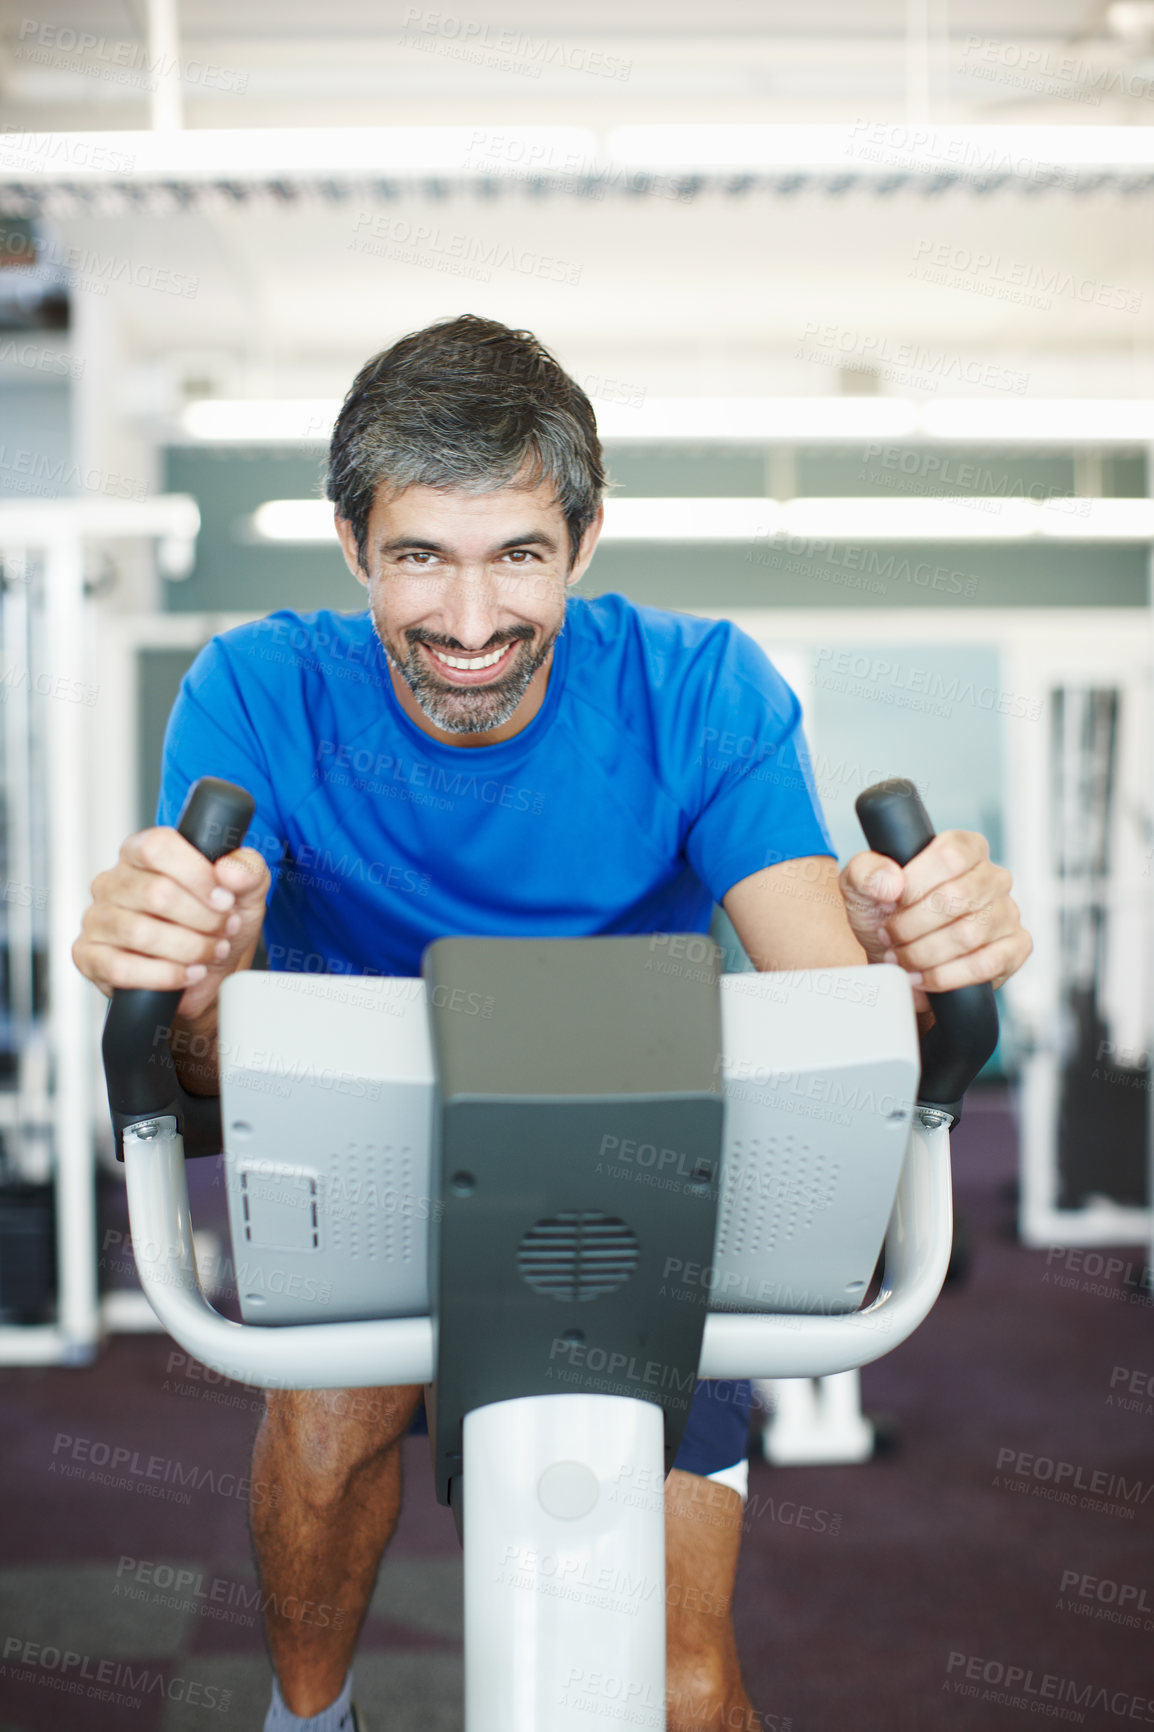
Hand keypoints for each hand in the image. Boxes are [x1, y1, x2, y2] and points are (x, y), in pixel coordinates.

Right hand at [73, 826, 269, 1021]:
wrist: (203, 974)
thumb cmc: (216, 924)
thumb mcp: (244, 892)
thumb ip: (247, 870)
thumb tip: (228, 872)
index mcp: (141, 852)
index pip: (158, 847)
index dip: (197, 874)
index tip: (225, 898)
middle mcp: (113, 881)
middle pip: (156, 893)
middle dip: (202, 918)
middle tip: (225, 929)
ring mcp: (97, 919)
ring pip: (141, 933)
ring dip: (189, 948)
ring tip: (212, 952)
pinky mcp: (89, 956)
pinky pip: (122, 968)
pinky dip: (165, 975)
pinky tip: (188, 974)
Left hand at [838, 829, 1031, 1013]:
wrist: (895, 956)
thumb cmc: (884, 913)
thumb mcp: (860, 885)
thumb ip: (866, 872)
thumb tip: (891, 882)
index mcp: (964, 848)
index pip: (949, 857)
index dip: (915, 884)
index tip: (891, 903)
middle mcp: (992, 876)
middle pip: (957, 898)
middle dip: (912, 925)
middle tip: (889, 936)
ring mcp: (1008, 912)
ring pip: (969, 934)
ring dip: (924, 953)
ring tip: (900, 958)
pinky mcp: (1015, 948)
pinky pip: (986, 964)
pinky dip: (945, 976)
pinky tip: (922, 977)